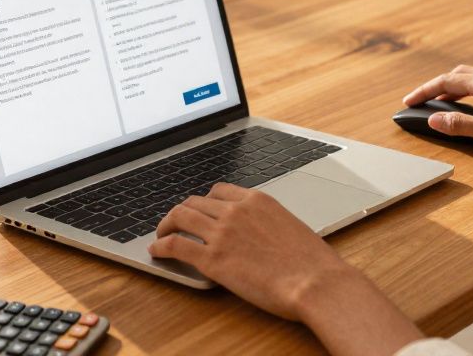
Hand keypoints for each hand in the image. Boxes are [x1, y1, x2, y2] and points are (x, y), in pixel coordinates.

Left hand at [148, 184, 423, 355]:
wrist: (316, 281)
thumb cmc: (312, 262)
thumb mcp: (290, 227)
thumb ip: (267, 223)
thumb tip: (258, 234)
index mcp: (256, 200)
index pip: (219, 191)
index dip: (204, 201)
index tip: (200, 210)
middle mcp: (235, 210)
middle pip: (195, 201)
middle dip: (182, 211)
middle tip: (175, 222)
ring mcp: (221, 233)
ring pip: (180, 217)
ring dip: (166, 224)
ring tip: (160, 234)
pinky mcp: (212, 259)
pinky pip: (176, 245)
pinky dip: (161, 246)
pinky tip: (156, 251)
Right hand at [402, 65, 472, 168]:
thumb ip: (461, 125)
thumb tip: (435, 120)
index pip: (446, 81)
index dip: (424, 91)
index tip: (409, 101)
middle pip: (458, 74)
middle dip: (436, 87)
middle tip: (422, 101)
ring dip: (454, 88)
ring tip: (442, 104)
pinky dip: (470, 90)